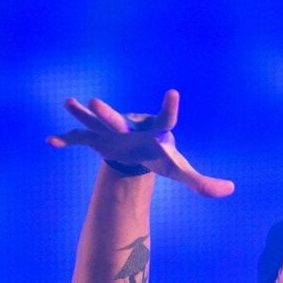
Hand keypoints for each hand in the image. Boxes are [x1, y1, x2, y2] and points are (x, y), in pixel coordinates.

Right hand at [47, 89, 234, 197]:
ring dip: (82, 114)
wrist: (137, 148)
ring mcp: (111, 131)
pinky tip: (51, 141)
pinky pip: (79, 139)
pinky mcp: (96, 139)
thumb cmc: (160, 155)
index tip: (173, 93)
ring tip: (69, 102)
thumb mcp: (179, 170)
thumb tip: (230, 190)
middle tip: (96, 102)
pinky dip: (66, 140)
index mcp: (155, 131)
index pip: (166, 118)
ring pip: (95, 122)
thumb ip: (203, 182)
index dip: (170, 107)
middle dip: (108, 114)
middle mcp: (131, 126)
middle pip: (119, 120)